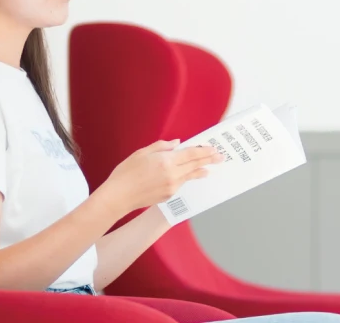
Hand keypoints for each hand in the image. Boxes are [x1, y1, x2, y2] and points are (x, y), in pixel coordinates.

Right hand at [94, 140, 221, 211]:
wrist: (119, 196)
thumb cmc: (126, 173)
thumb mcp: (141, 153)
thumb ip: (161, 146)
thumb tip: (177, 144)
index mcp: (166, 161)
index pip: (191, 154)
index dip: (204, 151)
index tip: (213, 149)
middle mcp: (173, 174)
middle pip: (195, 165)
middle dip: (209, 160)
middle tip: (220, 157)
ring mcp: (172, 187)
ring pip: (190, 176)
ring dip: (200, 171)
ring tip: (208, 169)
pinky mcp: (169, 195)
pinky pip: (180, 184)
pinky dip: (185, 179)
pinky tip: (187, 177)